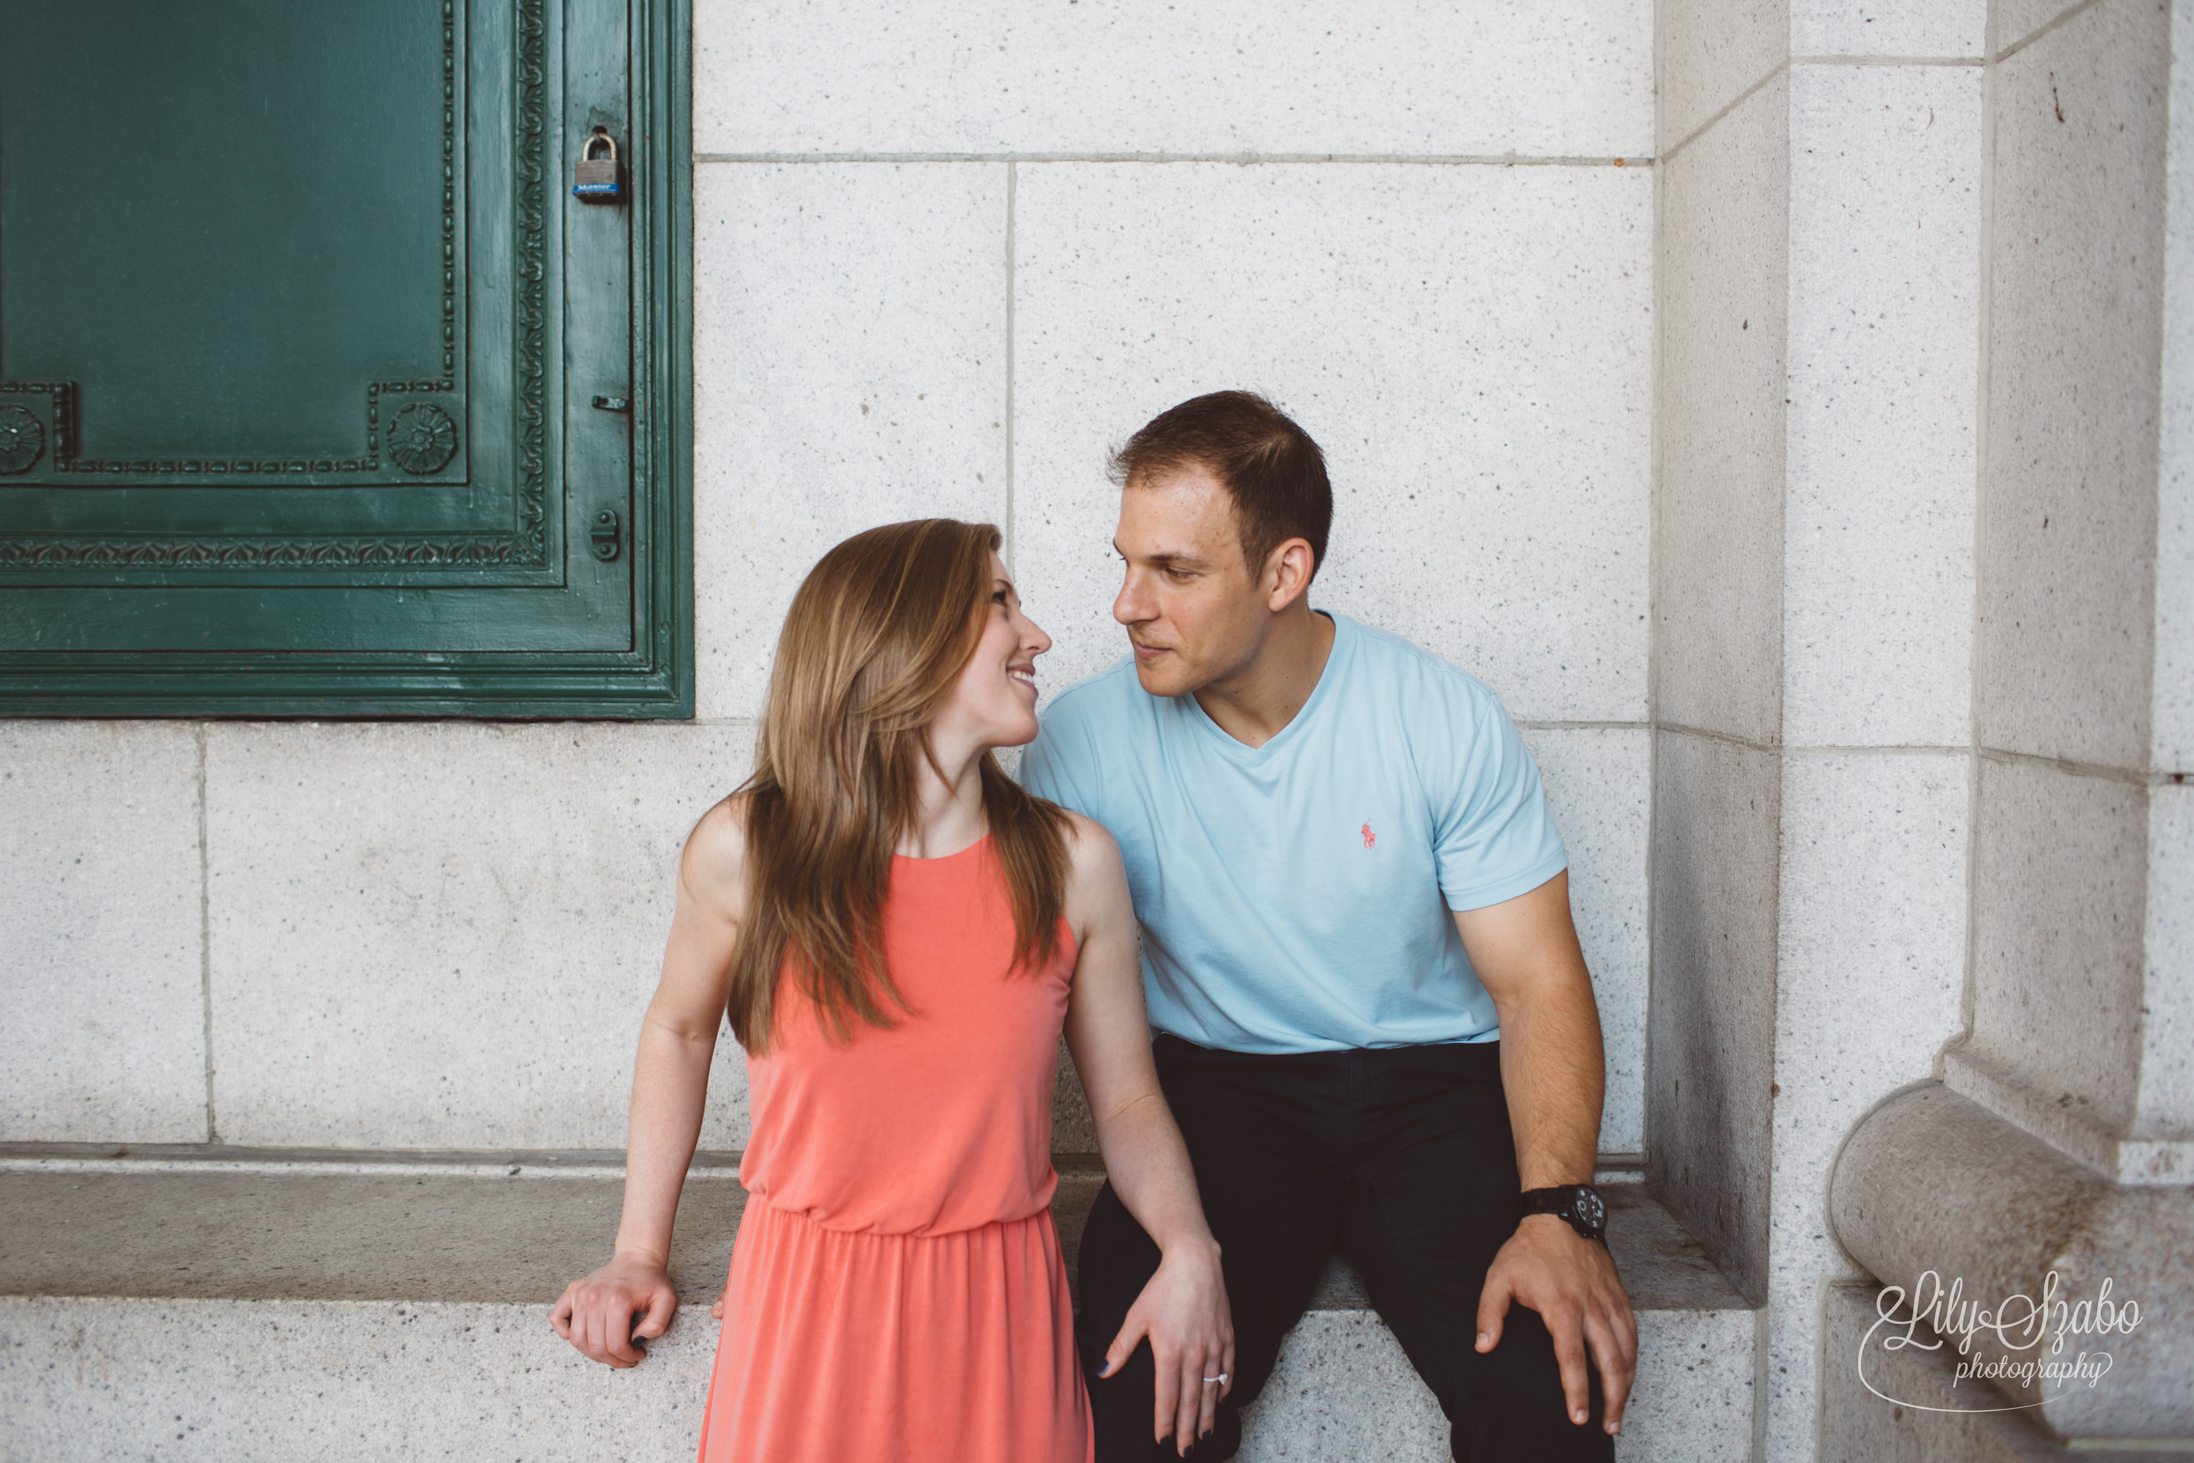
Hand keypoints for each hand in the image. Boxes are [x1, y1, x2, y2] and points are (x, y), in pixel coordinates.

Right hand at [551, 1250, 678, 1367]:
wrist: (637, 1258)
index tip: (637, 1354)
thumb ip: (657, 1324)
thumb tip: (636, 1341)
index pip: (615, 1345)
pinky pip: (557, 1319)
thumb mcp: (667, 1301)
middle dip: (612, 1360)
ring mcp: (580, 1293)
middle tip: (625, 1357)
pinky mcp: (572, 1291)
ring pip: (576, 1339)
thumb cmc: (652, 1281)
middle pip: (595, 1346)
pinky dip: (565, 1332)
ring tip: (609, 1350)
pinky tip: (586, 1334)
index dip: (627, 1357)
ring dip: (592, 1353)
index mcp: (618, 1299)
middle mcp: (595, 1296)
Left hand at [1097, 1240, 1235, 1456]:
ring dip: (1208, 1415)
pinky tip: (1220, 1400)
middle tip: (1186, 1451)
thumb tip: (1102, 1372)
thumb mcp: (1135, 1317)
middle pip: (1191, 1401)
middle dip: (1188, 1429)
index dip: (1164, 1422)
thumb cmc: (1162, 1287)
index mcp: (1169, 1353)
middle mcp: (1194, 1355)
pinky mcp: (1227, 1336)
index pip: (1167, 1398)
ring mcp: (1214, 1347)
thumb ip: (1120, 1348)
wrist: (1195, 1262)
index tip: (1162, 1440)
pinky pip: (1227, 1370)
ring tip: (1205, 1435)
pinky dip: (1224, 1388)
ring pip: (1211, 1391)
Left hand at [1475, 1215, 1636, 1434]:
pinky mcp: (1619, 1296)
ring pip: (1627, 1351)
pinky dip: (1633, 1359)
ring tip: (1618, 1411)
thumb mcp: (1498, 1277)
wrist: (1560, 1215)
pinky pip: (1633, 1333)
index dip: (1577, 1391)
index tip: (1578, 1416)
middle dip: (1611, 1400)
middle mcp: (1591, 1308)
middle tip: (1607, 1425)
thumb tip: (1483, 1347)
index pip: (1572, 1359)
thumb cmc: (1528, 1249)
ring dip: (1626, 1385)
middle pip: (1610, 1363)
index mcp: (1561, 1307)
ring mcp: (1608, 1302)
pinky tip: (1627, 1375)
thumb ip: (1489, 1313)